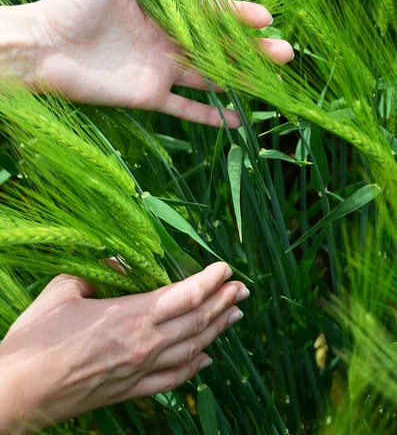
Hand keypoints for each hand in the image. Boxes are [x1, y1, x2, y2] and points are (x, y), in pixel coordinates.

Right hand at [0, 262, 248, 432]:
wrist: (17, 393)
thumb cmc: (36, 339)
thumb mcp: (63, 290)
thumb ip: (96, 273)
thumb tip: (121, 262)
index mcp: (128, 316)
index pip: (183, 295)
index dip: (208, 281)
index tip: (225, 269)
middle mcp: (143, 345)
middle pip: (195, 321)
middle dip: (222, 302)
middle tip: (241, 289)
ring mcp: (139, 372)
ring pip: (191, 350)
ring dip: (216, 331)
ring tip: (234, 316)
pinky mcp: (130, 392)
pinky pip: (172, 381)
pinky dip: (193, 368)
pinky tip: (206, 359)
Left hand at [19, 0, 291, 127]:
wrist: (41, 47)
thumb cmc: (72, 4)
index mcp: (163, 12)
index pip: (211, 15)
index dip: (238, 17)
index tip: (266, 19)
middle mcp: (167, 42)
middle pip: (218, 48)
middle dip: (252, 51)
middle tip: (285, 54)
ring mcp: (160, 71)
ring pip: (209, 78)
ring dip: (240, 81)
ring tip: (272, 86)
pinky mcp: (148, 96)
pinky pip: (184, 109)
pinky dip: (209, 117)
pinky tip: (236, 121)